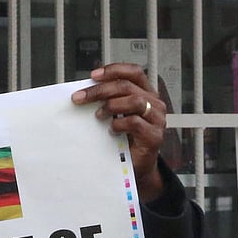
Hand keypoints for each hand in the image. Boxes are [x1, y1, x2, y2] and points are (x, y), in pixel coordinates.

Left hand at [71, 63, 165, 202]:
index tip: (93, 76)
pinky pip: (135, 123)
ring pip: (134, 101)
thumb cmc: (126, 139)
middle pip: (127, 86)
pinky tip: (111, 130)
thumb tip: (85, 92)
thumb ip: (109, 101)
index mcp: (146, 93)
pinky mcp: (154, 136)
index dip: (114, 70)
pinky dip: (119, 124)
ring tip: (98, 115)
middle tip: (80, 98)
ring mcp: (157, 119)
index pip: (134, 72)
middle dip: (100, 90)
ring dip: (110, 105)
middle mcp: (154, 103)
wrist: (137, 167)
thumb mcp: (117, 115)